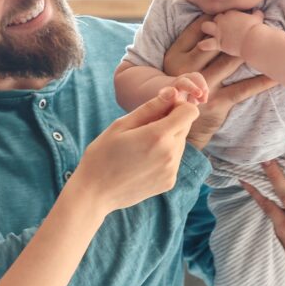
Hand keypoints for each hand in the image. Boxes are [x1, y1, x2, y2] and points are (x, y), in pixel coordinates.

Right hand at [74, 87, 198, 213]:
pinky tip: (142, 161)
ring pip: (180, 143)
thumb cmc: (102, 155)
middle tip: (143, 128)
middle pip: (185, 126)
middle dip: (170, 121)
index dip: (177, 105)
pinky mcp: (169, 182)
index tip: (161, 108)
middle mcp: (171, 154)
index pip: (189, 111)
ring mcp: (171, 170)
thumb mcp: (121, 125)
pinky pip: (174, 160)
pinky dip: (163, 155)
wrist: (95, 192)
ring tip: (140, 147)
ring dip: (167, 139)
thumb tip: (172, 92)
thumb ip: (150, 107)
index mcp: (158, 136)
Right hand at [163, 15, 276, 148]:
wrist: (176, 118)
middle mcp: (188, 70)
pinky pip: (243, 89)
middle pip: (218, 45)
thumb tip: (211, 17)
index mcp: (176, 56)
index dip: (218, 19)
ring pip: (231, 62)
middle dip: (239, 30)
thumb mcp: (175, 61)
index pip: (198, 30)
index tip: (235, 11)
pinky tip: (276, 74)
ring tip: (270, 38)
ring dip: (252, 50)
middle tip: (259, 16)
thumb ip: (189, 41)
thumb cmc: (182, 83)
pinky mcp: (218, 101)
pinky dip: (261, 81)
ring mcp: (204, 87)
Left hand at [198, 10, 264, 56]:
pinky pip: (206, 43)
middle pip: (214, 18)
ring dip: (207, 29)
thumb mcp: (257, 18)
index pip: (224, 13)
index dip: (226, 18)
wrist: (253, 39)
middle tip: (221, 29)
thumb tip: (258, 12)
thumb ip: (256, 14)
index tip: (230, 23)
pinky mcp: (218, 42)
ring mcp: (219, 31)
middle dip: (216, 22)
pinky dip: (203, 44)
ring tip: (210, 34)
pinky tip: (202, 45)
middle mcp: (223, 20)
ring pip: (205, 26)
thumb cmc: (257, 29)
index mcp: (231, 13)